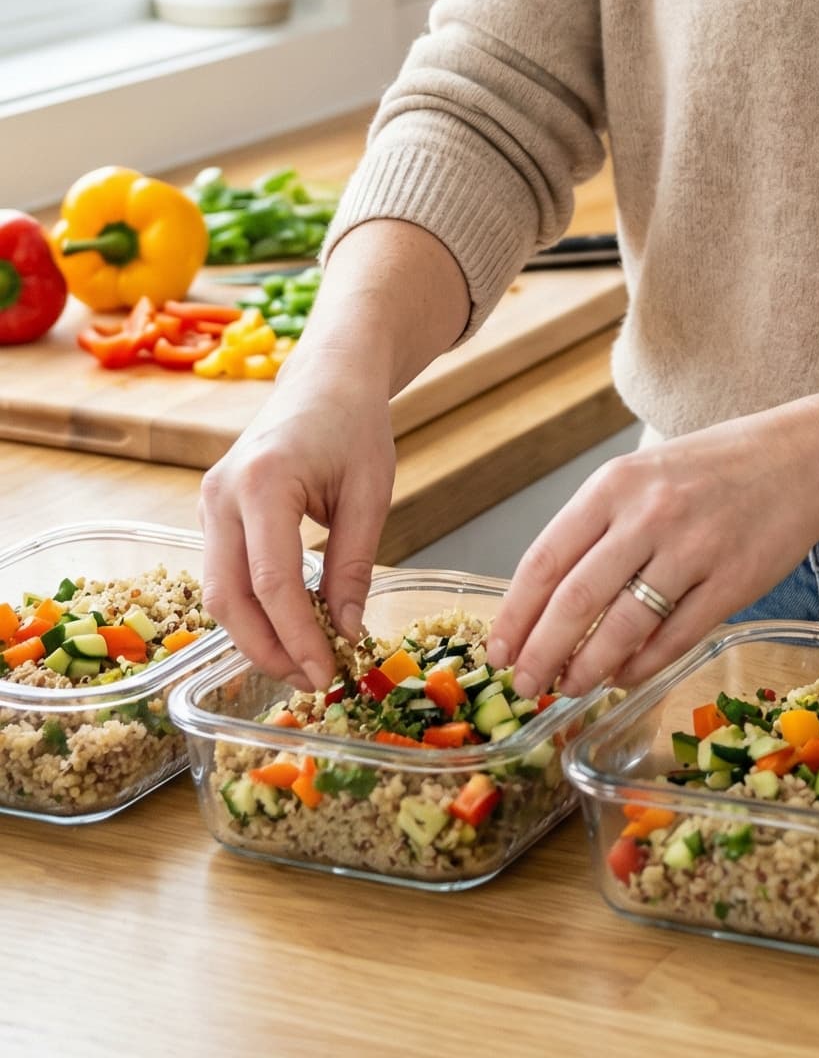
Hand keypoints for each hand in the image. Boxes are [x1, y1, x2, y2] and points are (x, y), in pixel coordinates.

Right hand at [199, 356, 395, 691]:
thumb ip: (354, 566)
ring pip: (218, 592)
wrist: (327, 377)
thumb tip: (346, 633)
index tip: (327, 672)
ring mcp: (209, 501)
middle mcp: (222, 493)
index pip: (273, 582)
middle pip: (228, 597)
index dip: (297, 637)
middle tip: (312, 680)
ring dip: (256, 635)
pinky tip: (288, 628)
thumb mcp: (370, 494)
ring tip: (304, 661)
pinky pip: (223, 572)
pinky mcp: (212, 510)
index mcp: (265, 482)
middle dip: (267, 649)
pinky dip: (252, 608)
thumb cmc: (355, 425)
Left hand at [488, 399, 818, 697]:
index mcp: (616, 484)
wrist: (802, 459)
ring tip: (569, 688)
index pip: (546, 558)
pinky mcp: (732, 583)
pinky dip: (640, 666)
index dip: (516, 613)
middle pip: (575, 599)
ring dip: (587, 668)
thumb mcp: (644, 477)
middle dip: (541, 653)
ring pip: (622, 627)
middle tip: (525, 686)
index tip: (499, 650)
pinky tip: (623, 677)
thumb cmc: (713, 469)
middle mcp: (649, 514)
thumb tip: (548, 603)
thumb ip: (599, 529)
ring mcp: (693, 549)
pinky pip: (674, 638)